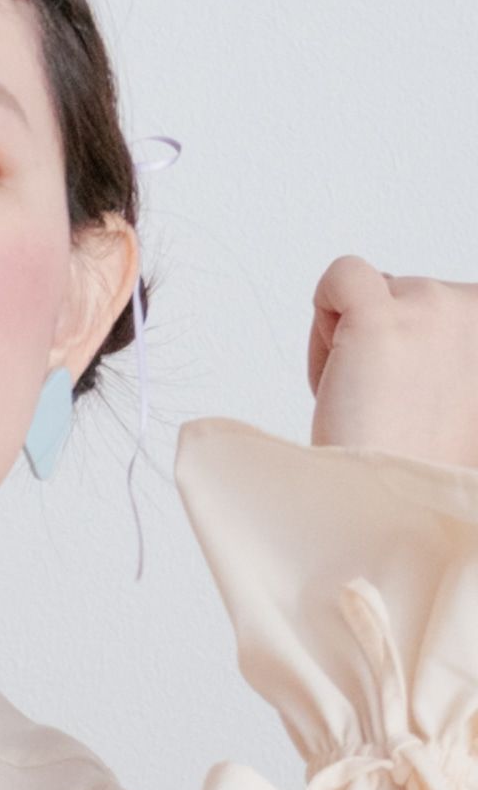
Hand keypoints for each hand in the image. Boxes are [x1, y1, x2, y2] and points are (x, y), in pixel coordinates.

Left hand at [308, 255, 477, 467]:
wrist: (396, 513)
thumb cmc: (422, 465)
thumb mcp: (464, 403)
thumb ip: (453, 361)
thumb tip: (422, 335)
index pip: (450, 307)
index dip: (421, 350)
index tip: (418, 397)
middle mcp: (477, 311)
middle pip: (408, 291)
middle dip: (385, 340)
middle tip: (388, 407)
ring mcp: (433, 308)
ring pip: (373, 287)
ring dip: (353, 335)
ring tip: (367, 399)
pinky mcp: (380, 315)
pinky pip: (343, 275)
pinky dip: (326, 311)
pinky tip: (337, 368)